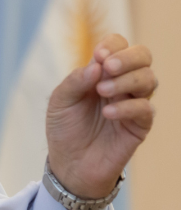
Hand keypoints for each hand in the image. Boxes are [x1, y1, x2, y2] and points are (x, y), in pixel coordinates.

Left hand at [46, 34, 156, 197]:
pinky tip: (109, 114)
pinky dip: (128, 107)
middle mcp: (122, 84)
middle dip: (128, 57)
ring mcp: (133, 103)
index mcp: (102, 73)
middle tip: (108, 67)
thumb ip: (75, 81)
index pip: (119, 46)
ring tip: (102, 92)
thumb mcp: (60, 101)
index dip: (113, 45)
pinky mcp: (139, 126)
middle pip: (143, 56)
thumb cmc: (64, 129)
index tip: (99, 56)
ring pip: (149, 79)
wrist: (69, 164)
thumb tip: (97, 65)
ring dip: (127, 80)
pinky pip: (146, 110)